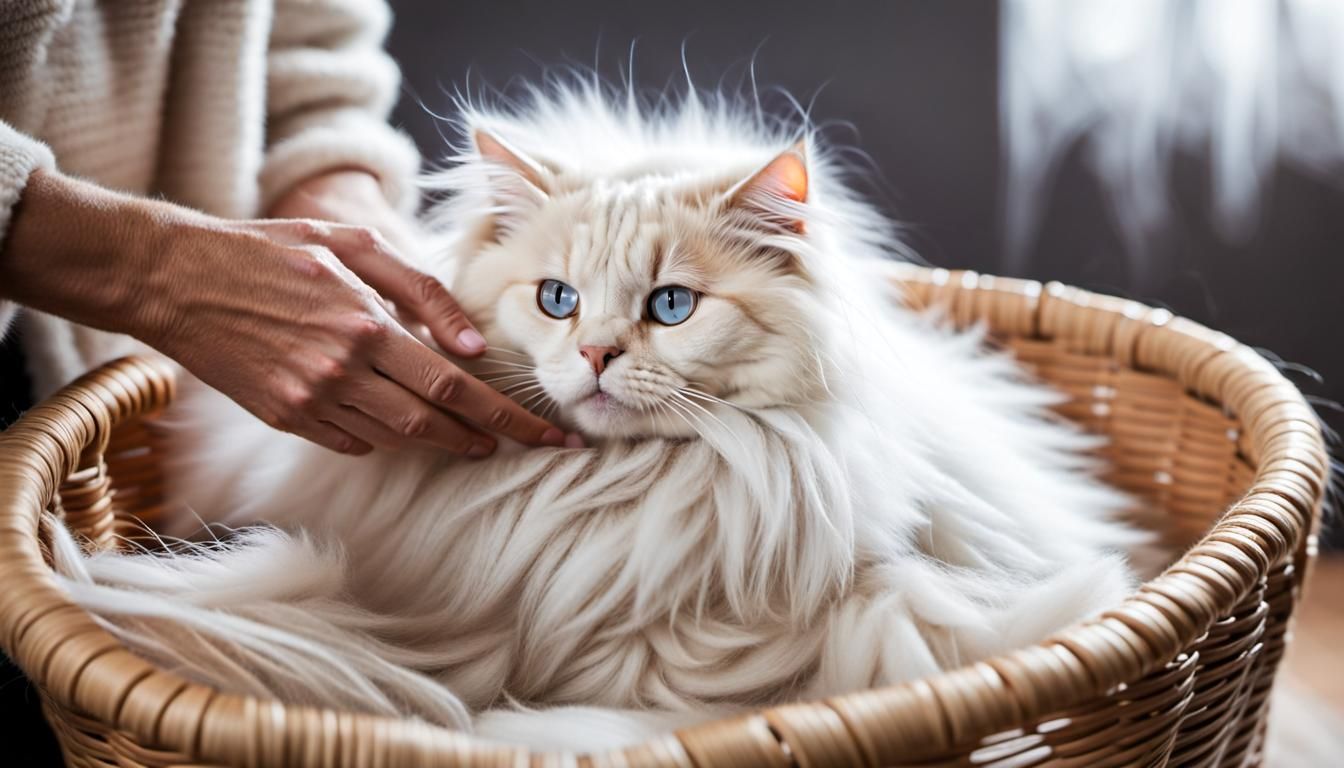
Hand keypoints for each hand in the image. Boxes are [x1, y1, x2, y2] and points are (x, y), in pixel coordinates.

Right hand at [0, 169, 570, 455]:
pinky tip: (406, 424)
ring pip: (396, 438)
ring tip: (477, 436)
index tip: (552, 437)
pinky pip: (353, 442)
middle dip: (490, 440)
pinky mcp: (284, 418)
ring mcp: (309, 402)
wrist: (176, 279)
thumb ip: (419, 290)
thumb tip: (470, 343)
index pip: (457, 388)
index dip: (510, 419)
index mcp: (366, 327)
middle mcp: (340, 374)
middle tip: (534, 445)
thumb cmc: (273, 249)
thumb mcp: (353, 243)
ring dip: (442, 442)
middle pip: (434, 425)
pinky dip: (387, 437)